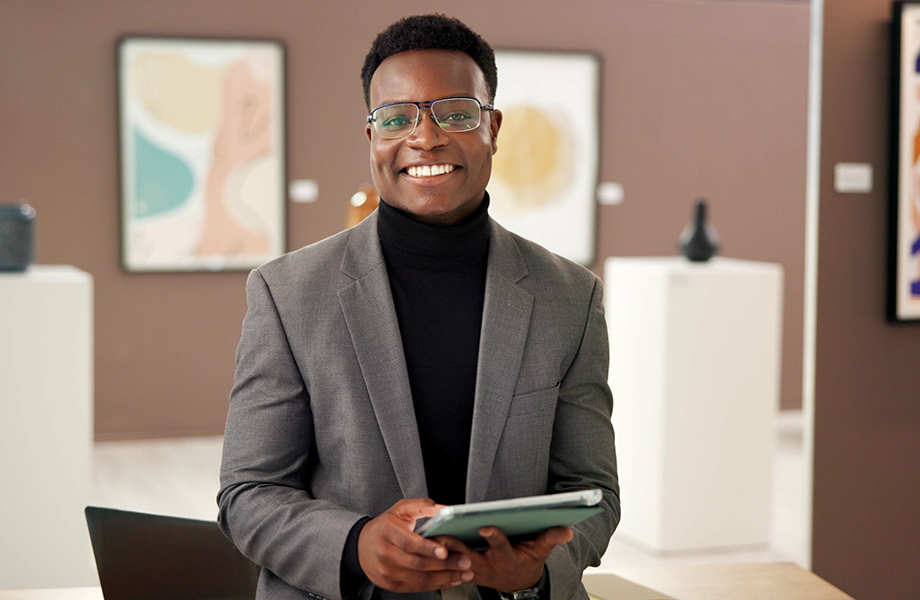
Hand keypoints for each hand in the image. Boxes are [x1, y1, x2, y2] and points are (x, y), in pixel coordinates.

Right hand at [358, 498, 474, 592]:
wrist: (362, 546)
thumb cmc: (386, 526)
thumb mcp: (401, 509)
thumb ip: (422, 505)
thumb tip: (444, 508)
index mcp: (387, 531)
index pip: (408, 542)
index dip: (427, 548)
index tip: (445, 550)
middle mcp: (385, 553)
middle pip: (417, 563)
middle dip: (444, 564)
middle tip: (465, 562)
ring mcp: (387, 572)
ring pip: (419, 579)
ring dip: (445, 577)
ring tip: (464, 574)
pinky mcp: (391, 585)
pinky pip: (417, 587)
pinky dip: (436, 584)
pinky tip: (450, 579)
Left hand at [437, 526, 572, 592]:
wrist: (517, 582)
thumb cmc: (527, 562)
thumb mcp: (540, 551)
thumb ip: (550, 538)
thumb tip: (567, 530)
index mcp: (507, 559)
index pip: (500, 547)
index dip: (493, 537)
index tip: (485, 527)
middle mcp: (488, 566)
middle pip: (469, 555)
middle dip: (455, 545)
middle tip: (443, 534)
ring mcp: (474, 570)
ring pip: (455, 560)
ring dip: (442, 550)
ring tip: (430, 535)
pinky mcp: (465, 570)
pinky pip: (449, 564)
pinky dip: (439, 554)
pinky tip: (428, 541)